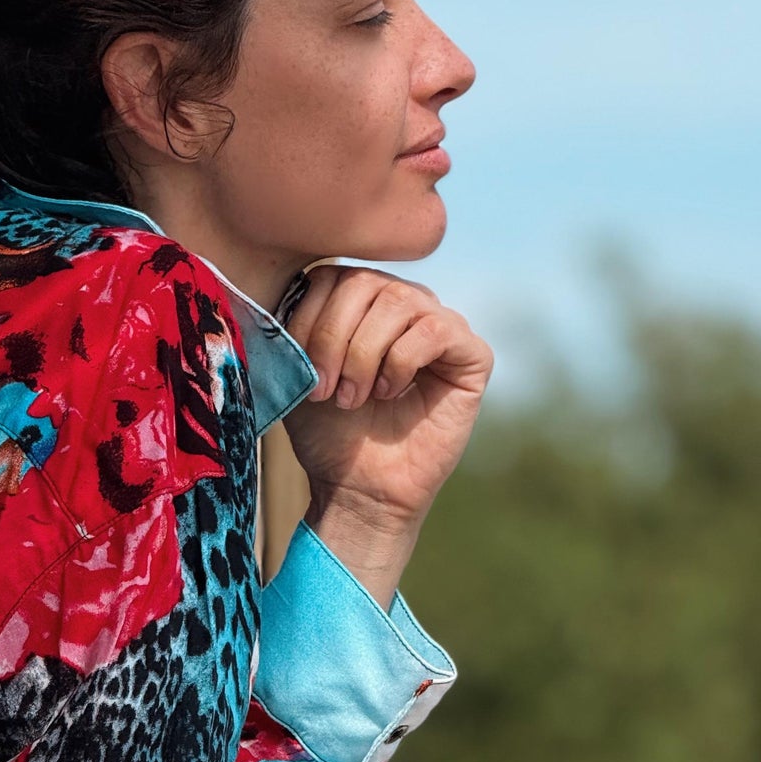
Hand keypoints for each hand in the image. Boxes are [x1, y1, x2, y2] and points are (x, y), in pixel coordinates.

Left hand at [280, 263, 493, 531]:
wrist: (357, 489)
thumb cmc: (328, 433)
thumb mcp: (300, 369)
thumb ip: (297, 322)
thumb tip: (287, 280)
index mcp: (363, 302)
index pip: (334, 272)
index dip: (310, 316)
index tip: (300, 366)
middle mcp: (405, 305)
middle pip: (365, 281)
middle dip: (334, 337)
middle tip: (325, 389)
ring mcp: (441, 326)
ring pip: (400, 301)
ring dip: (365, 353)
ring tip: (353, 397)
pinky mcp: (472, 356)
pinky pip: (435, 330)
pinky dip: (401, 361)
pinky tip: (388, 393)